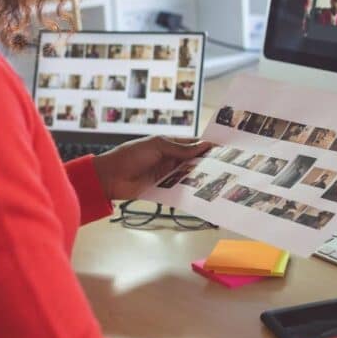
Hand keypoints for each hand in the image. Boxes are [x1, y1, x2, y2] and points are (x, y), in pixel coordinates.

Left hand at [91, 136, 212, 200]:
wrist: (110, 177)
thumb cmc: (130, 155)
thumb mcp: (157, 146)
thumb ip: (180, 148)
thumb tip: (203, 146)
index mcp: (169, 144)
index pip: (192, 144)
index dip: (206, 146)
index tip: (223, 149)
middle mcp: (169, 159)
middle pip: (192, 161)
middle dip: (206, 163)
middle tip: (226, 166)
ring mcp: (166, 174)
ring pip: (187, 176)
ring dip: (199, 178)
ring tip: (218, 180)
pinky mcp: (162, 189)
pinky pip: (178, 189)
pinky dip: (188, 191)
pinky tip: (200, 193)